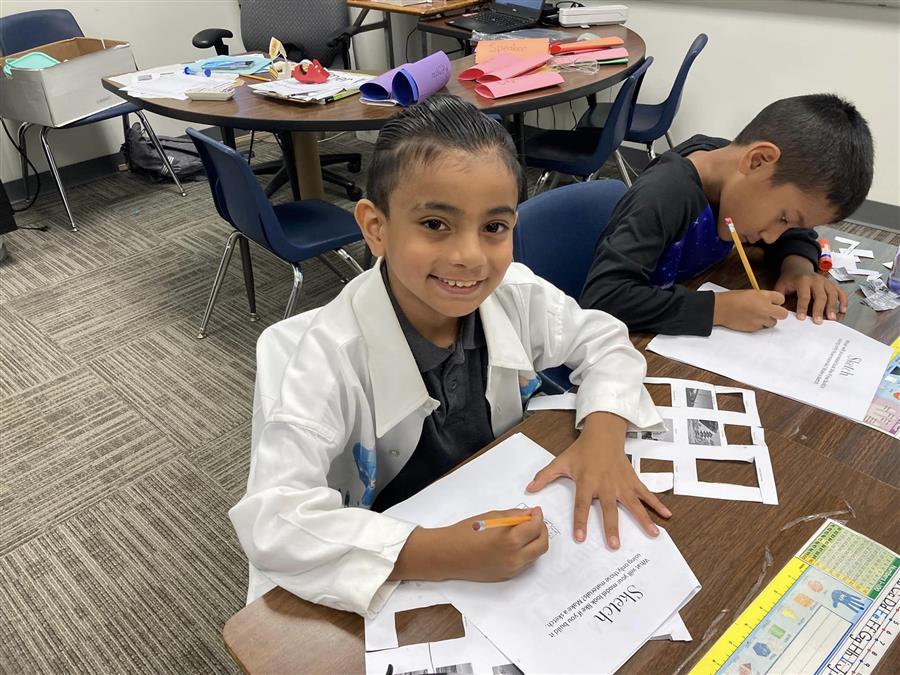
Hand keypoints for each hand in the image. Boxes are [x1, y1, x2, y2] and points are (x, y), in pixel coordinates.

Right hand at [390, 508, 547, 581]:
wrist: (448, 555)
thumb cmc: (465, 533)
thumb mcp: (491, 517)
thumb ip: (513, 515)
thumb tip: (529, 514)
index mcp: (512, 540)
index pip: (536, 527)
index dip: (538, 517)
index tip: (535, 511)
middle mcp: (515, 558)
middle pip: (542, 544)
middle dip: (542, 530)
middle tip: (535, 520)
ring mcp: (512, 569)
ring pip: (535, 555)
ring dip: (534, 542)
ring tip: (524, 531)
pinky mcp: (506, 576)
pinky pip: (524, 563)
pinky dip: (525, 551)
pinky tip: (515, 543)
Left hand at [525, 413, 670, 548]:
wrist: (603, 434)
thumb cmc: (581, 451)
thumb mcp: (561, 462)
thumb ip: (545, 476)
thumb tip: (529, 489)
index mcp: (587, 481)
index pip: (581, 504)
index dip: (580, 521)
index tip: (580, 538)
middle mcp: (605, 484)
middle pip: (609, 509)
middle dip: (611, 527)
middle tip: (614, 545)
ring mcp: (621, 483)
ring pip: (633, 503)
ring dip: (643, 519)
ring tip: (653, 534)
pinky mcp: (632, 480)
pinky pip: (646, 493)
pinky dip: (657, 504)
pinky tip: (667, 515)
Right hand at [713, 289, 788, 330]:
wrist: (720, 308)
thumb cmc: (732, 299)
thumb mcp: (750, 293)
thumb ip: (762, 297)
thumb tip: (769, 303)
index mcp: (763, 296)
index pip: (781, 299)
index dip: (777, 301)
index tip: (773, 302)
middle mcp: (764, 308)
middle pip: (783, 314)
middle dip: (779, 313)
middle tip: (771, 312)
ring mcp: (760, 319)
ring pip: (773, 323)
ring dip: (767, 320)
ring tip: (757, 316)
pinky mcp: (754, 328)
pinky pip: (761, 327)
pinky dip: (758, 325)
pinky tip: (749, 320)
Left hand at [774, 255, 847, 322]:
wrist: (798, 267)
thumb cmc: (790, 278)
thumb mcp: (781, 285)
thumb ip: (779, 295)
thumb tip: (777, 308)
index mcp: (803, 280)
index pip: (804, 296)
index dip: (802, 307)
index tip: (801, 318)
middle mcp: (816, 280)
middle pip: (820, 296)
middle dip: (819, 310)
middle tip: (818, 321)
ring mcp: (825, 282)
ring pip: (832, 294)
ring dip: (832, 307)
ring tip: (831, 318)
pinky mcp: (831, 284)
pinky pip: (840, 292)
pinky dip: (843, 300)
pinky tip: (842, 309)